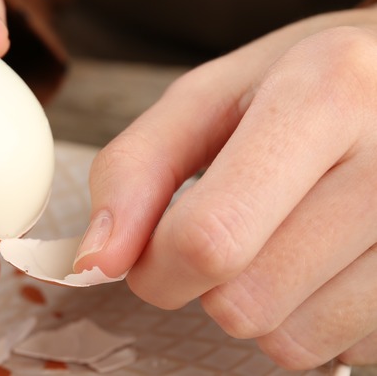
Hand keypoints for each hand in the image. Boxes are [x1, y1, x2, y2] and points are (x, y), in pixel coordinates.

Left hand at [74, 9, 376, 367]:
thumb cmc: (304, 86)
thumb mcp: (207, 99)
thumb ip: (134, 171)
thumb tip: (94, 262)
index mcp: (324, 94)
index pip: (212, 235)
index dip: (157, 267)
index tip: (152, 256)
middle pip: (245, 300)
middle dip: (206, 284)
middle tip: (231, 232)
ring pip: (291, 339)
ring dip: (260, 305)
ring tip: (286, 238)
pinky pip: (340, 349)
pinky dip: (313, 318)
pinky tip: (329, 259)